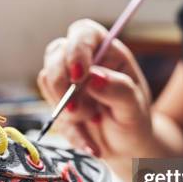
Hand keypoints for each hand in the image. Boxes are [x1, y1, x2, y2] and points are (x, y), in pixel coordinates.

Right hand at [38, 19, 152, 159]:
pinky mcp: (58, 103)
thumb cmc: (134, 121)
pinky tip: (90, 143)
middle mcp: (84, 62)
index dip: (76, 49)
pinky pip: (51, 111)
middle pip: (55, 52)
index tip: (80, 76)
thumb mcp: (135, 107)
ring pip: (47, 80)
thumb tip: (94, 77)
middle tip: (79, 109)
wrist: (126, 148)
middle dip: (62, 83)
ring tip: (94, 120)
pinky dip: (70, 130)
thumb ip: (119, 90)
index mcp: (107, 53)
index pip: (83, 33)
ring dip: (68, 108)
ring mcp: (67, 82)